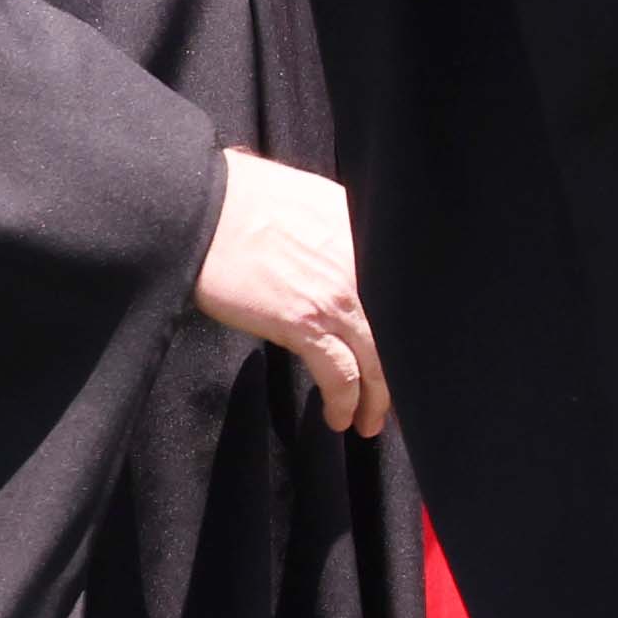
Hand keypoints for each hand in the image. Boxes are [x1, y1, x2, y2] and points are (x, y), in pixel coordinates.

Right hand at [193, 148, 388, 436]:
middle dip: (401, 370)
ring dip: (377, 397)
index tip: (408, 351)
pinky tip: (340, 417)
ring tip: (369, 421)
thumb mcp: (315, 199)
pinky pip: (339, 373)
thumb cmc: (246, 197)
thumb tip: (348, 249)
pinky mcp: (305, 321)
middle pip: (401, 328)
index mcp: (369, 227)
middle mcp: (365, 262)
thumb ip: (342, 228)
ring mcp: (339, 293)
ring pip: (378, 358)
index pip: (407, 288)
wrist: (205, 209)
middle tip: (396, 397)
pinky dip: (344, 401)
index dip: (412, 326)